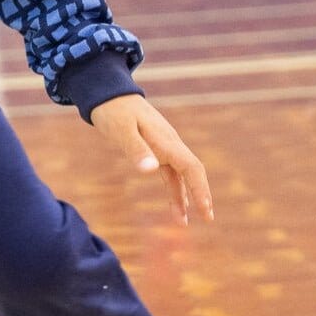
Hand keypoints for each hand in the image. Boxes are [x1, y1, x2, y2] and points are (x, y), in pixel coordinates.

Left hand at [89, 95, 212, 226]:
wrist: (108, 93)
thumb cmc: (113, 111)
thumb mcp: (121, 130)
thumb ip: (136, 149)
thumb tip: (151, 170)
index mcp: (165, 140)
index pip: (191, 166)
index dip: (200, 188)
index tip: (205, 209)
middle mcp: (170, 144)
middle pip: (192, 172)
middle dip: (200, 195)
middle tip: (207, 218)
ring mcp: (164, 146)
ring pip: (180, 175)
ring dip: (184, 197)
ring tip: (183, 222)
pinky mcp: (156, 149)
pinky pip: (169, 172)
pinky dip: (173, 188)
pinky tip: (175, 204)